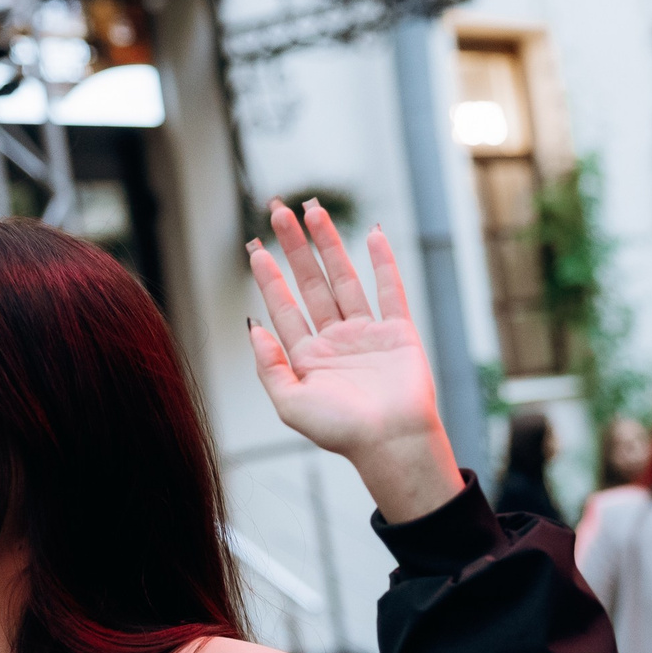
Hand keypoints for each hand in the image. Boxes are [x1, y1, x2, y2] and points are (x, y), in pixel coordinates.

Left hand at [247, 200, 462, 523]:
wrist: (393, 442)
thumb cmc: (342, 432)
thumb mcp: (290, 404)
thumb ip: (269, 366)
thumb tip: (253, 326)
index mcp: (307, 358)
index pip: (283, 308)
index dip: (269, 277)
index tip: (254, 247)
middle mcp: (335, 342)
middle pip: (310, 283)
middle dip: (294, 248)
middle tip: (278, 212)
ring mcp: (367, 334)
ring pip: (344, 278)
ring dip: (329, 244)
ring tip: (313, 210)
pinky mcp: (398, 333)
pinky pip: (389, 290)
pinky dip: (382, 262)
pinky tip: (372, 234)